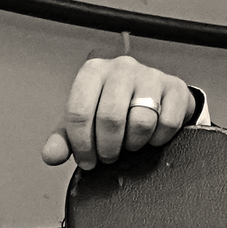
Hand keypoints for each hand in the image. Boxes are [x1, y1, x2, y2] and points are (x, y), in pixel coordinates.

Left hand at [40, 51, 196, 170]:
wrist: (154, 98)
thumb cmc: (115, 109)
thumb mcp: (85, 122)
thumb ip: (64, 140)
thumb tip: (51, 155)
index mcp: (92, 71)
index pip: (78, 111)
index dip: (81, 144)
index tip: (87, 160)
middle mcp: (121, 67)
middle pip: (110, 117)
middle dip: (108, 147)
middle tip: (109, 157)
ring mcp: (150, 74)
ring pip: (141, 121)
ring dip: (133, 144)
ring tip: (129, 144)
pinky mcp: (175, 87)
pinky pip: (167, 123)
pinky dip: (157, 139)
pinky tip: (151, 137)